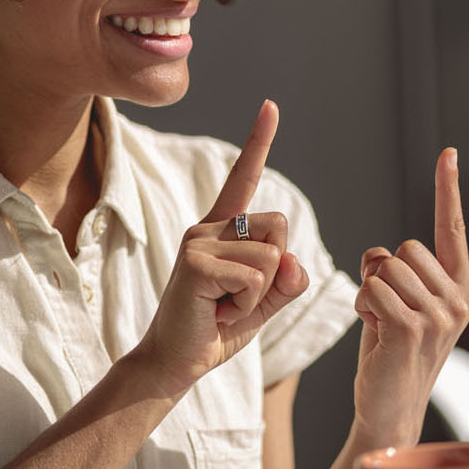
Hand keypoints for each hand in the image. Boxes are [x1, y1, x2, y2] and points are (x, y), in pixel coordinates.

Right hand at [133, 100, 310, 394]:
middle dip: (275, 270)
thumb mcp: (263, 303)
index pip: (244, 178)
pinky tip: (216, 313)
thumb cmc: (216, 329)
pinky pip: (255, 277)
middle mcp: (207, 226)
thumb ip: (286, 280)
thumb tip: (292, 262)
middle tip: (237, 297)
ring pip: (270, 257)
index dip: (258, 142)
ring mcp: (198, 241)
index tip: (270, 106)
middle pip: (280, 227)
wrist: (176, 362)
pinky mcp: (194, 262)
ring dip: (258, 295)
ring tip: (224, 306)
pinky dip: (246, 305)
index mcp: (222, 229)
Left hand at [351, 148, 468, 447]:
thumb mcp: (402, 308)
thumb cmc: (391, 357)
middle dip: (383, 274)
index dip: (447, 190)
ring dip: (370, 293)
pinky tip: (375, 333)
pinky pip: (372, 289)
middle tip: (387, 313)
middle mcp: (458, 301)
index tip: (448, 153)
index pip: (452, 230)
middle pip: (404, 248)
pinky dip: (363, 307)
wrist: (390, 410)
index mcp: (461, 291)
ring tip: (380, 326)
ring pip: (385, 268)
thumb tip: (379, 255)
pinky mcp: (411, 329)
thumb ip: (399, 274)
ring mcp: (439, 316)